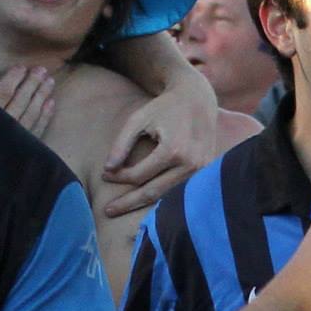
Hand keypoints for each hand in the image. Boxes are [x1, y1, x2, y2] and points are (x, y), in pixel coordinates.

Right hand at [0, 66, 56, 139]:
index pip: (4, 92)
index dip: (13, 78)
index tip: (22, 67)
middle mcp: (3, 126)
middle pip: (21, 100)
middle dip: (32, 83)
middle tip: (42, 70)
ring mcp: (16, 139)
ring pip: (32, 114)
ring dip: (42, 96)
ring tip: (50, 81)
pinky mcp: (25, 150)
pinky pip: (37, 130)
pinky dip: (45, 116)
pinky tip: (51, 103)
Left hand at [101, 80, 214, 215]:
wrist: (198, 100)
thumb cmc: (164, 108)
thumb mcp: (138, 119)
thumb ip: (121, 145)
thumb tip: (107, 171)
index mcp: (173, 150)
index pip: (139, 175)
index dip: (119, 177)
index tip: (104, 175)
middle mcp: (190, 165)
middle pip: (152, 193)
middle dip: (127, 203)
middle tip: (106, 211)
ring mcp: (202, 172)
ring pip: (167, 197)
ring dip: (144, 205)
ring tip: (122, 209)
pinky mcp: (206, 173)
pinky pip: (180, 191)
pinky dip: (162, 199)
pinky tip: (146, 204)